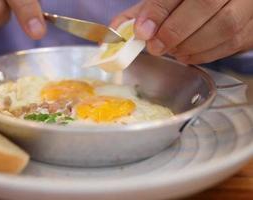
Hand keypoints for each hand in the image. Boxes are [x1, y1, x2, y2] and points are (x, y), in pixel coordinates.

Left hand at [113, 0, 252, 63]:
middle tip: (156, 47)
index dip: (158, 10)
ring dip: (191, 45)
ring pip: (225, 26)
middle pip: (206, 4)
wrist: (224, 1)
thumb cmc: (189, 1)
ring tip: (173, 51)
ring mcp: (247, 5)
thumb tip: (116, 29)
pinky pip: (234, 43)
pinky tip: (188, 54)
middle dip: (175, 31)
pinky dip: (206, 54)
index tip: (141, 30)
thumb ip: (144, 11)